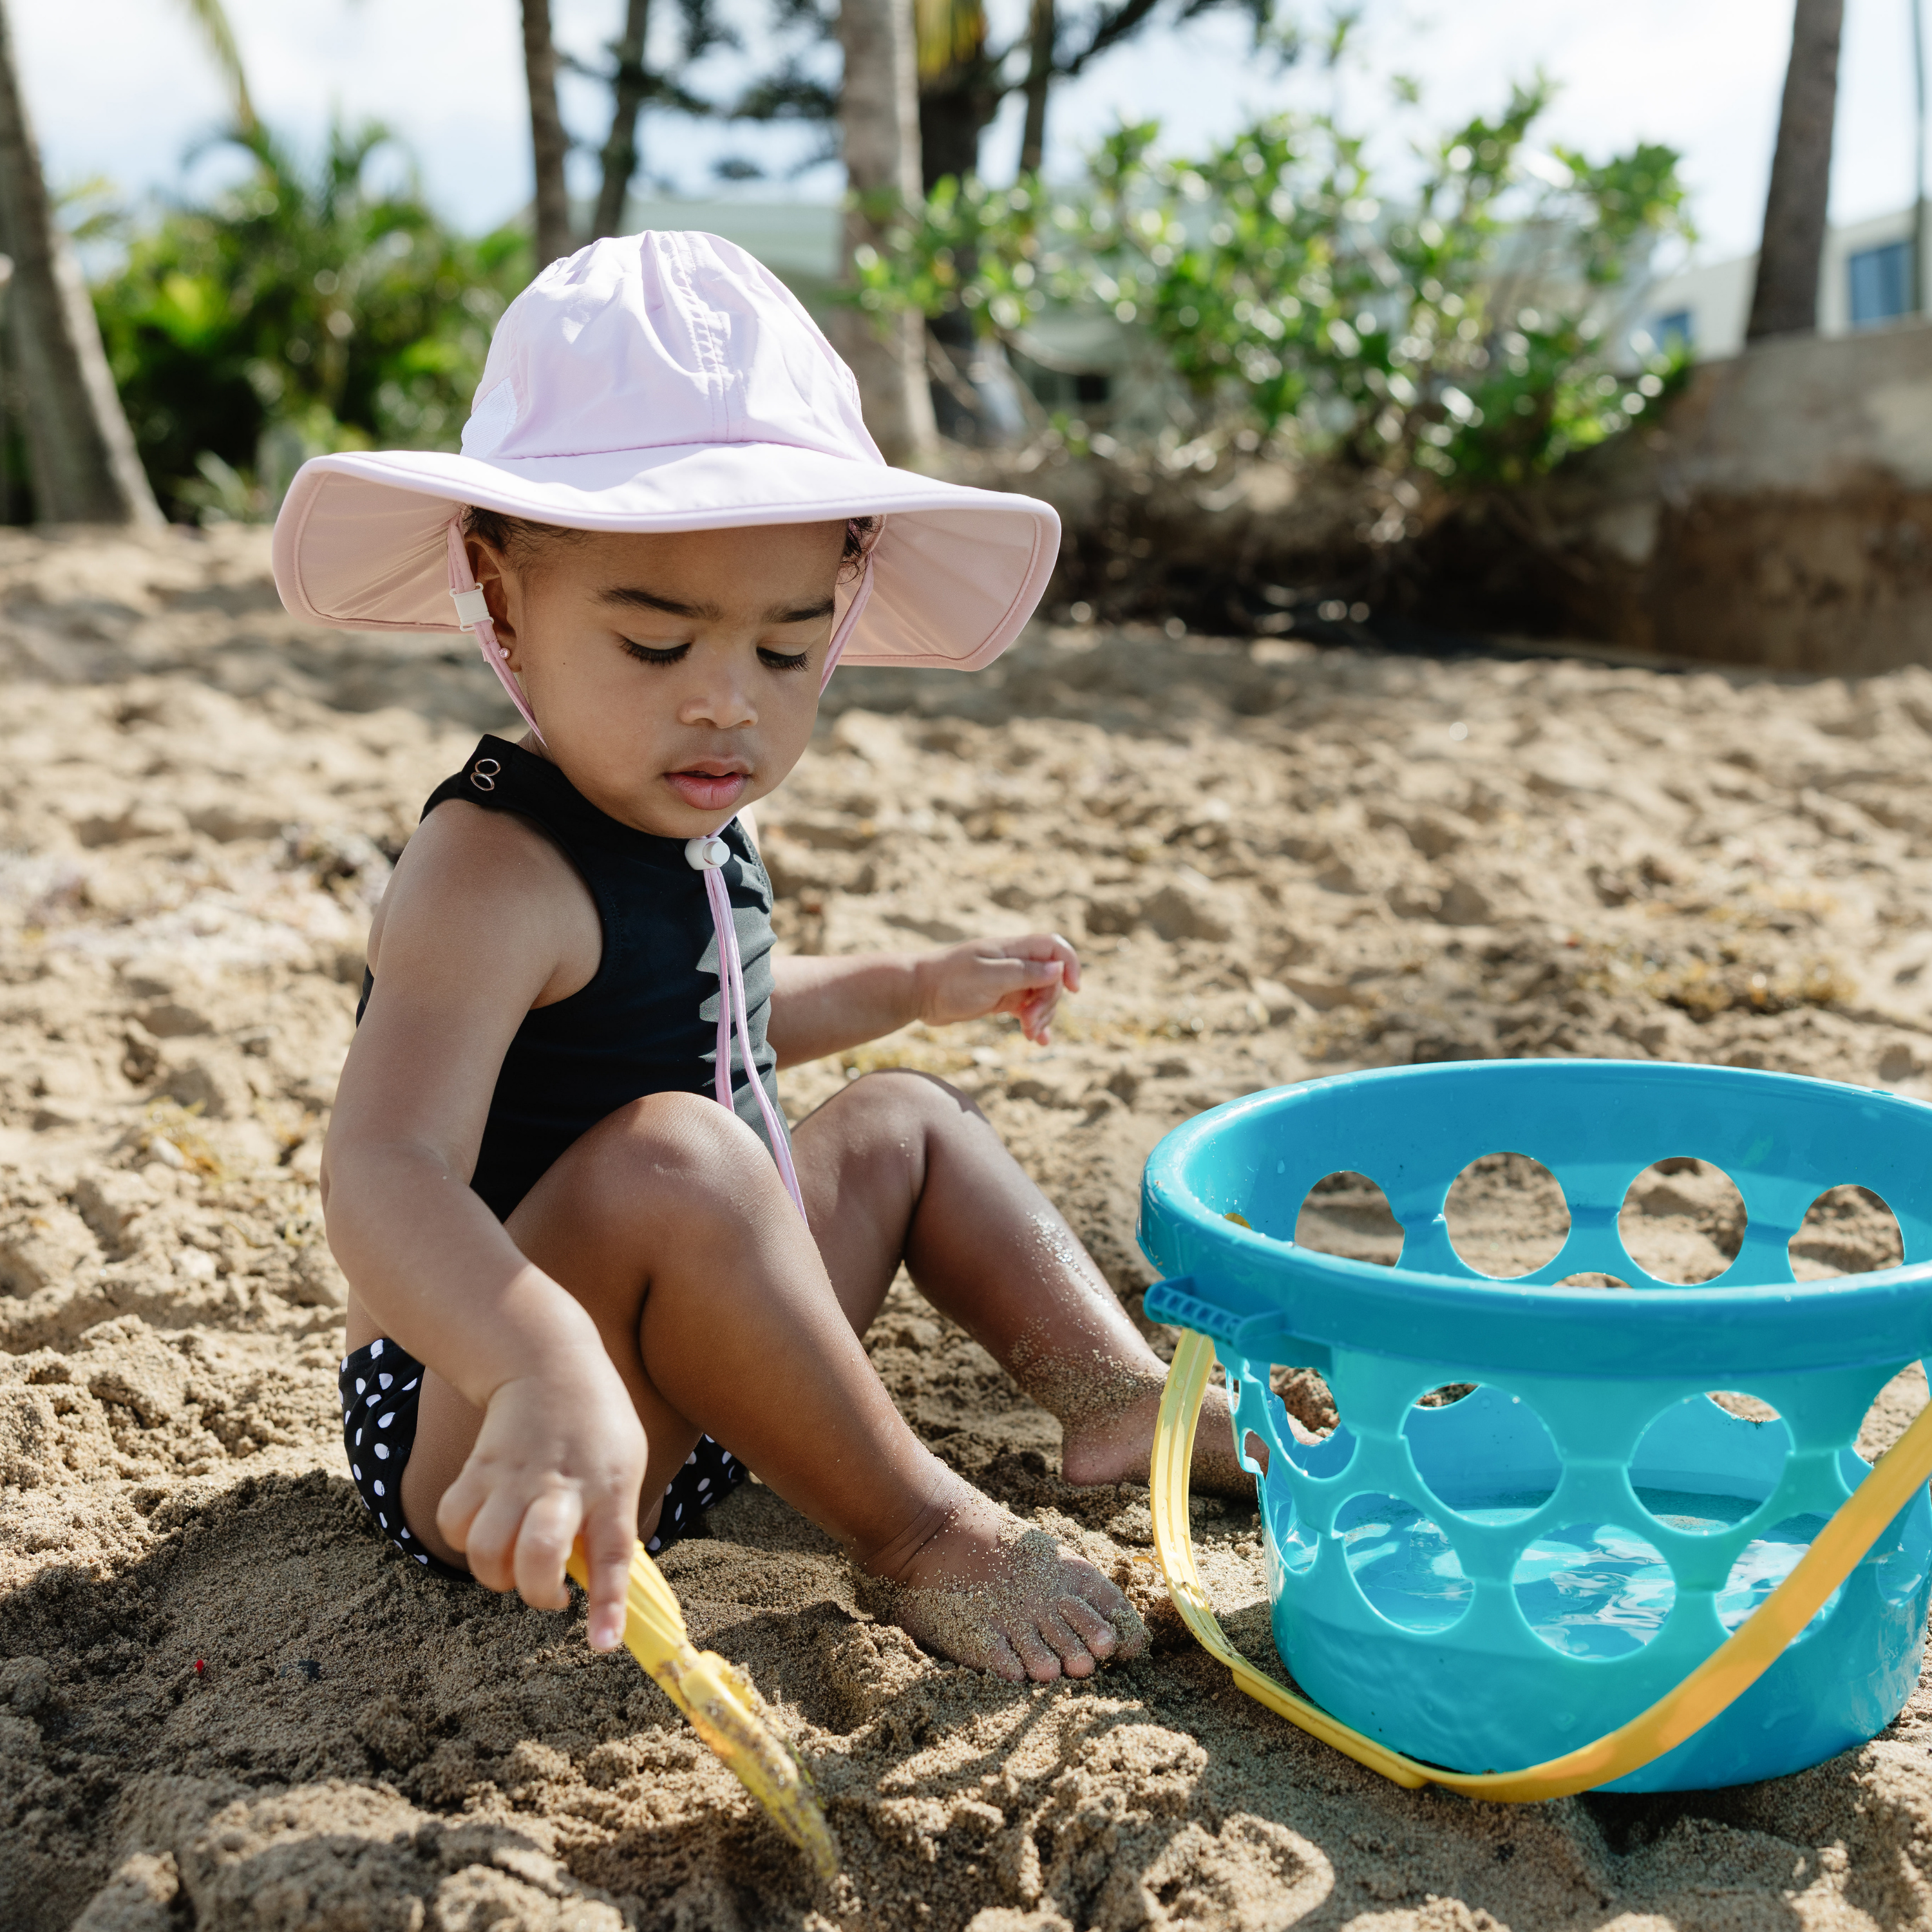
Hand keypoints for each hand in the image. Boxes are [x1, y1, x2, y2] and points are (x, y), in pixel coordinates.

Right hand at [435, 1345, 646, 1650]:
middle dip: (537, 1592)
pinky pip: (453, 1523)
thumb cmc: (598, 1426)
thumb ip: (611, 1523)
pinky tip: (485, 1533)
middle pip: (536, 1554)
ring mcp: (514, 1477)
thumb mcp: (625, 1467)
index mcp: (609, 1487)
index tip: (603, 1644)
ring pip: (486, 1549)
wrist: (549, 1363)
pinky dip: (463, 1542)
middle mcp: (560, 1485)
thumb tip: (595, 1586)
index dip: (608, 1604)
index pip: (614, 1553)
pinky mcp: (477, 1470)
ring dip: (496, 1575)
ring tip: (515, 1564)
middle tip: (550, 1592)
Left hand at [914, 932, 1081, 1045]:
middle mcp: (1014, 962)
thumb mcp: (989, 977)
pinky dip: (1034, 1024)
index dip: (1070, 965)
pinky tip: (1037, 1040)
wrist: (917, 993)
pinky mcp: (1001, 999)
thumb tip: (1058, 970)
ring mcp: (1008, 981)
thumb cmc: (949, 981)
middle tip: (1031, 1023)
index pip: (1055, 948)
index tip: (1074, 989)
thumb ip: (1024, 972)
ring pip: (1041, 997)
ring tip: (1028, 1034)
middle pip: (1052, 979)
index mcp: (1012, 949)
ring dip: (1041, 1017)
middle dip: (1049, 1003)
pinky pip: (1027, 1010)